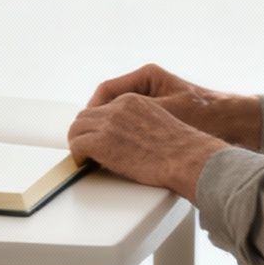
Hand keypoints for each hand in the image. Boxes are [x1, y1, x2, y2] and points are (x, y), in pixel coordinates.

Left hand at [68, 93, 225, 200]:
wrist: (186, 158)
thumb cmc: (182, 148)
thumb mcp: (162, 120)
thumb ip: (141, 120)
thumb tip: (131, 136)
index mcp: (132, 101)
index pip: (102, 106)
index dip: (97, 123)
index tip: (96, 134)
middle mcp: (118, 107)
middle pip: (85, 115)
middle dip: (84, 132)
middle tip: (86, 148)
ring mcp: (109, 124)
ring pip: (77, 129)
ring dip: (79, 143)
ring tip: (84, 157)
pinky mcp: (102, 142)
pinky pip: (77, 145)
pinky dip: (77, 155)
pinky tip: (84, 163)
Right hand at [88, 63, 260, 150]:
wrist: (238, 123)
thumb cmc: (208, 115)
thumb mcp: (168, 114)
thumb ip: (136, 117)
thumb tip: (106, 129)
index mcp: (148, 77)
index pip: (106, 90)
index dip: (92, 111)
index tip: (83, 129)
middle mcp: (149, 86)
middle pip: (109, 102)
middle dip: (96, 123)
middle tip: (86, 141)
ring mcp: (154, 100)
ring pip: (118, 114)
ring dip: (109, 130)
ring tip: (101, 148)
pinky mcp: (161, 115)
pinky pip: (132, 123)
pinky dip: (123, 135)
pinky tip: (122, 150)